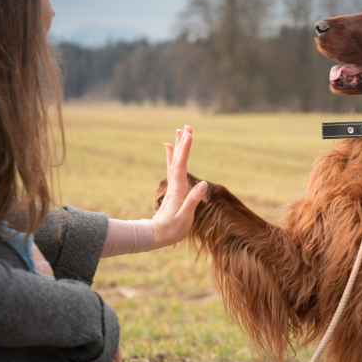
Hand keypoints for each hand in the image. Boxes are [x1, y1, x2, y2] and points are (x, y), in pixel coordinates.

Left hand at [151, 126, 207, 249]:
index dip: (185, 149)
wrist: (158, 235)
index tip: (189, 135)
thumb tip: (204, 183)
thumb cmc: (172, 229)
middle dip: (182, 142)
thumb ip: (193, 200)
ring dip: (178, 145)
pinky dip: (172, 155)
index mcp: (178, 189)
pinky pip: (173, 167)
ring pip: (174, 160)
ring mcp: (173, 185)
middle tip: (186, 126)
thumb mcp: (185, 217)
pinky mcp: (174, 188)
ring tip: (180, 131)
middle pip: (177, 159)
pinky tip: (169, 147)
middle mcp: (174, 184)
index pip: (181, 165)